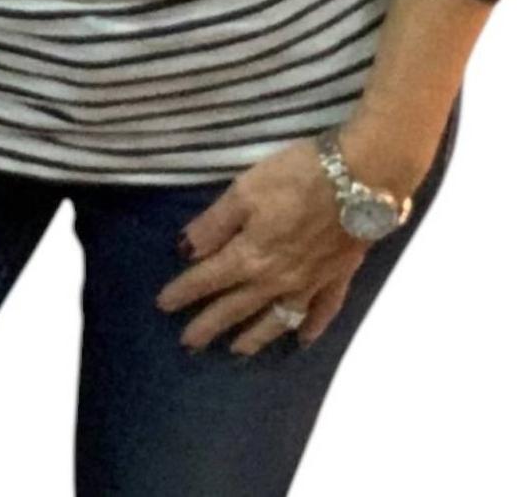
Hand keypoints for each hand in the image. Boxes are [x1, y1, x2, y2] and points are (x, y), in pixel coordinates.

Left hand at [153, 137, 371, 355]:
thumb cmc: (297, 176)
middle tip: (189, 343)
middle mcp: (276, 280)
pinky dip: (311, 328)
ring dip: (254, 336)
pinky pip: (323, 312)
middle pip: (237, 308)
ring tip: (237, 349)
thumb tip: (186, 251)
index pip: (208, 280)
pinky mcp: (338, 277)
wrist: (362, 179)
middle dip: (210, 326)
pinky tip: (303, 339)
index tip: (163, 306)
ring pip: (276, 320)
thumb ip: (215, 224)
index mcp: (249, 257)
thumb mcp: (245, 190)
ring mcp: (310, 283)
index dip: (183, 293)